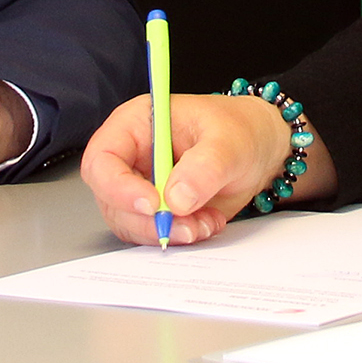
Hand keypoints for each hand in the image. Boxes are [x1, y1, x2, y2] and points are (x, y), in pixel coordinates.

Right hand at [79, 93, 334, 244]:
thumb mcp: (229, 141)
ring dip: (168, 232)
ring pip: (131, 224)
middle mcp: (130, 157)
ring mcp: (140, 187)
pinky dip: (179, 237)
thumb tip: (175, 199)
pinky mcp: (155, 211)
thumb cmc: (239, 130)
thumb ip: (205, 166)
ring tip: (207, 222)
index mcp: (135, 125)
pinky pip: (153, 235)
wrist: (259, 149)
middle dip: (149, 221)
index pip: (103, 159)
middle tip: (189, 226)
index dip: (118, 187)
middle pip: (111, 200)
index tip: (153, 205)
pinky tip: (207, 223)